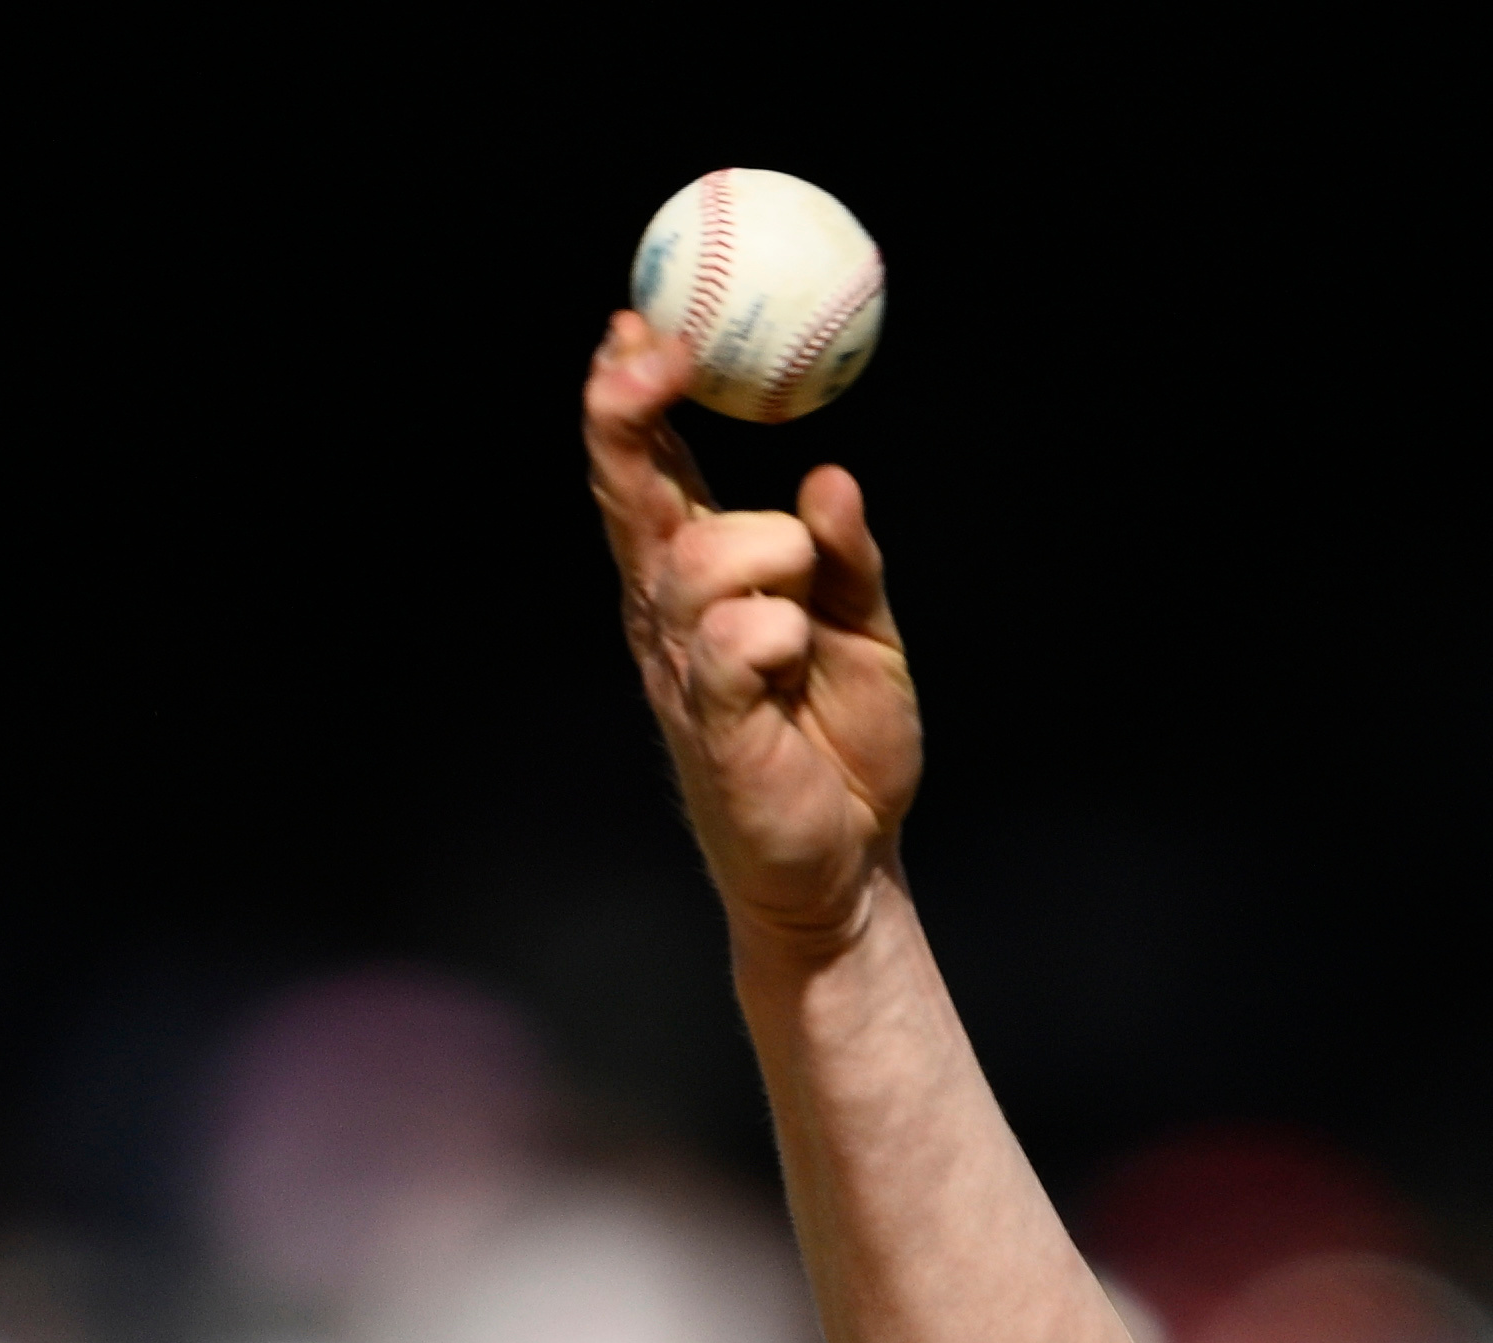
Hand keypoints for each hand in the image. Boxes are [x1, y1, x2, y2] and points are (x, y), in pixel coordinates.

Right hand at [580, 316, 918, 963]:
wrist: (850, 865)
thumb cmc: (845, 741)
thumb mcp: (864, 626)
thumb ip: (847, 554)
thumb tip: (830, 478)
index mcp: (700, 580)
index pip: (651, 475)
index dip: (634, 401)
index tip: (640, 327)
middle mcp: (673, 615)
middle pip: (630, 496)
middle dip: (628, 415)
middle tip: (649, 350)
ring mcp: (684, 668)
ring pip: (698, 560)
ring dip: (766, 557)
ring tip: (808, 611)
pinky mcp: (710, 723)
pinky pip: (730, 641)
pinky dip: (774, 630)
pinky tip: (792, 657)